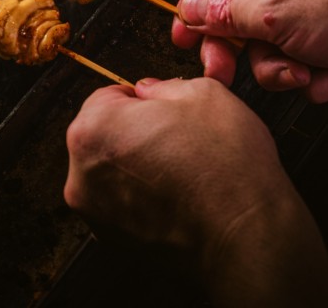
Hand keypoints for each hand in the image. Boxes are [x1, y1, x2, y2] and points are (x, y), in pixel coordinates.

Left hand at [64, 76, 327, 305]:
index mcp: (93, 130)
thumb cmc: (225, 166)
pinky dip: (144, 198)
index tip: (166, 111)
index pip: (106, 96)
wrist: (246, 235)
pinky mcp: (114, 241)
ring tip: (182, 169)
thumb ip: (162, 86)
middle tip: (179, 139)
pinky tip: (178, 196)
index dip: (142, 99)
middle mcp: (81, 175)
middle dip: (135, 132)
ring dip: (139, 166)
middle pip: (104, 136)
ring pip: (114, 172)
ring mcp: (96, 214)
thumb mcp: (203, 93)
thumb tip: (149, 91)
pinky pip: (124, 204)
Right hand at [171, 0, 327, 101]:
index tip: (182, 40)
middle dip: (243, 50)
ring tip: (308, 70)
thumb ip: (227, 14)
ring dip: (283, 68)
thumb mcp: (280, 11)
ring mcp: (311, 0)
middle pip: (238, 13)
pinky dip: (314, 75)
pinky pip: (298, 60)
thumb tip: (189, 11)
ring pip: (267, 46)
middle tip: (226, 75)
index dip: (195, 7)